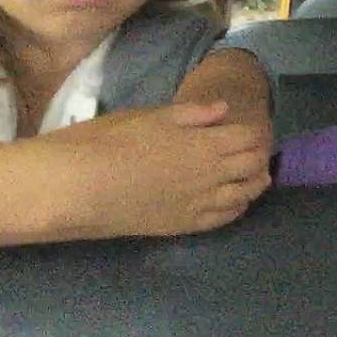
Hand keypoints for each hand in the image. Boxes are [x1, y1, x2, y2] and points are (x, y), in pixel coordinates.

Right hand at [40, 101, 270, 238]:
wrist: (77, 186)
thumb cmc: (108, 142)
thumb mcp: (151, 116)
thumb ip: (192, 114)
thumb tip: (224, 111)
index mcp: (205, 143)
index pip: (250, 138)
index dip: (257, 132)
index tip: (253, 130)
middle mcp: (211, 174)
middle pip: (253, 165)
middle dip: (259, 156)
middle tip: (255, 151)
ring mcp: (199, 203)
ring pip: (245, 194)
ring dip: (254, 183)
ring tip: (254, 175)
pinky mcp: (183, 225)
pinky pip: (223, 218)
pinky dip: (237, 207)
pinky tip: (235, 201)